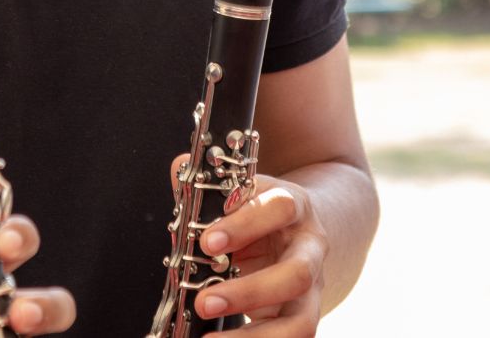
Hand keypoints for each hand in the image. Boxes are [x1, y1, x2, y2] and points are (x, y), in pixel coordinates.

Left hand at [190, 174, 328, 337]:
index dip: (245, 224)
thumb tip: (177, 169)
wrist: (299, 230)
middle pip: (296, 274)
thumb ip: (211, 187)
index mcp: (295, 207)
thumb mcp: (243, 193)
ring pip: (301, 323)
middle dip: (249, 292)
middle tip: (203, 302)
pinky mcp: (302, 318)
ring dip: (255, 337)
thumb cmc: (260, 212)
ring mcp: (311, 290)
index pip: (280, 208)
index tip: (206, 242)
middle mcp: (311, 249)